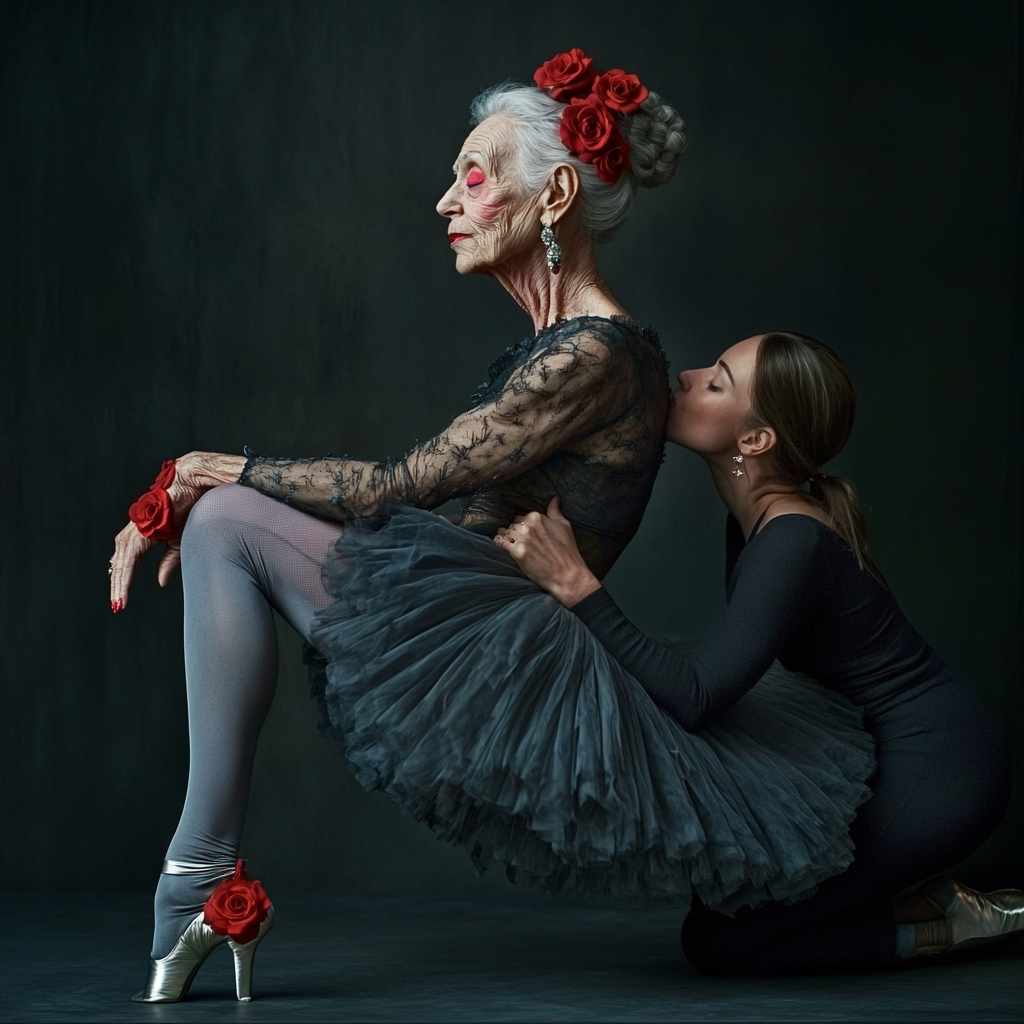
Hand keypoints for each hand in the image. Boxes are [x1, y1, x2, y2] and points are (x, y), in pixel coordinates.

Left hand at [108, 452, 214, 612]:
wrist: (198, 482)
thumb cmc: (193, 505)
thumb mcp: (182, 540)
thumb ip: (170, 560)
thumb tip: (160, 581)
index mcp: (146, 531)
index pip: (130, 559)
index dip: (125, 579)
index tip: (122, 601)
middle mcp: (138, 526)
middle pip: (121, 559)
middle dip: (118, 583)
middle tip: (117, 605)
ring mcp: (139, 523)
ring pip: (122, 555)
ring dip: (120, 578)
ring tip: (119, 600)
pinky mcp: (144, 522)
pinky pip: (131, 549)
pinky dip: (127, 567)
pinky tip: (125, 581)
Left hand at [494, 497, 601, 607]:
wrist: (568, 575)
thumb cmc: (568, 552)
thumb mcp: (564, 526)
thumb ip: (555, 511)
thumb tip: (554, 498)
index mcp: (538, 517)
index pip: (520, 517)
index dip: (522, 526)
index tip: (526, 534)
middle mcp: (529, 525)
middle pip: (512, 525)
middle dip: (514, 532)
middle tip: (519, 542)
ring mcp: (523, 539)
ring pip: (505, 533)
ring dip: (506, 538)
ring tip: (511, 545)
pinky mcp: (518, 553)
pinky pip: (500, 543)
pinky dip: (499, 544)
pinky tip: (503, 547)